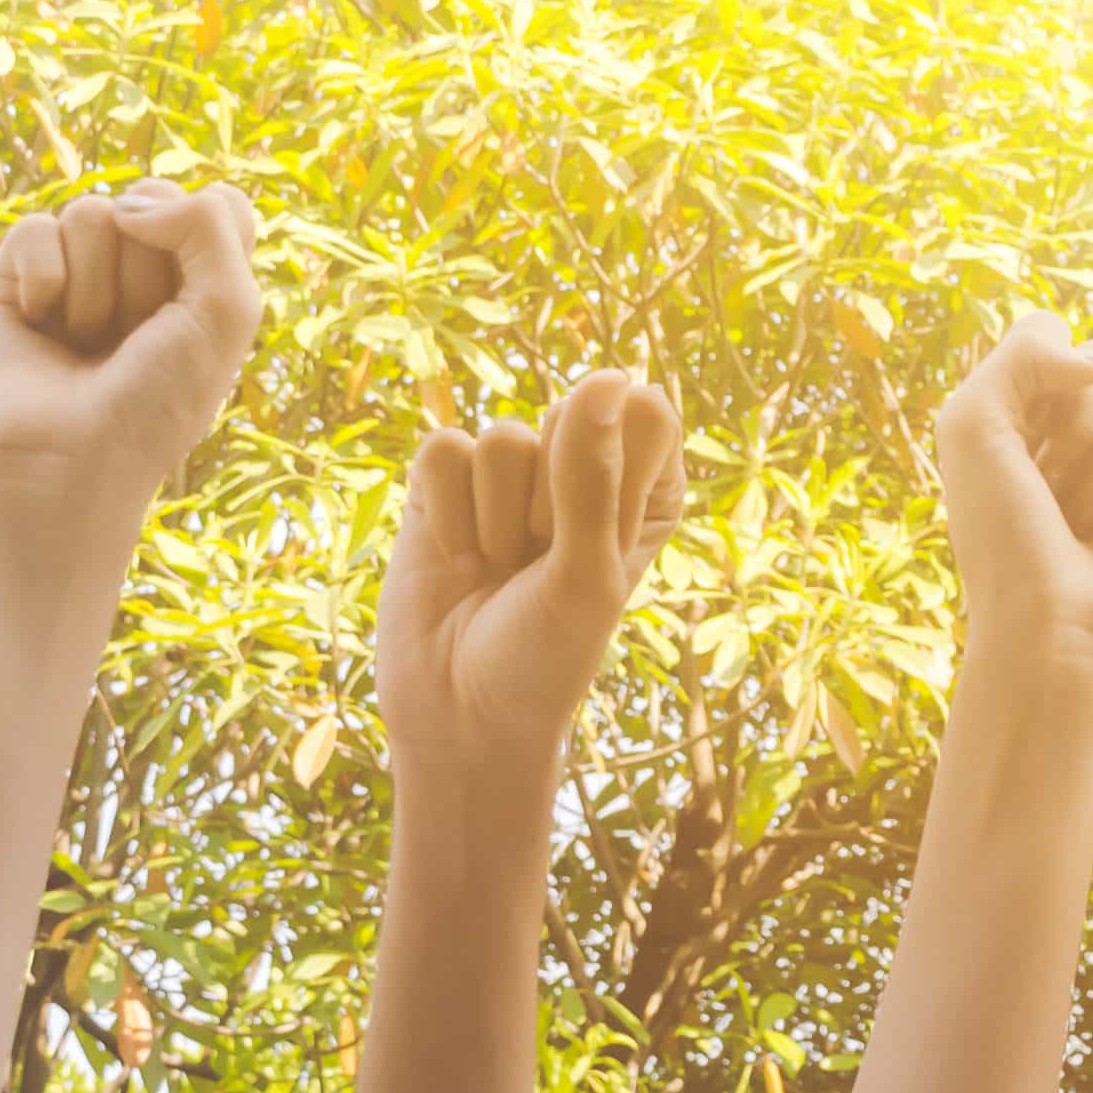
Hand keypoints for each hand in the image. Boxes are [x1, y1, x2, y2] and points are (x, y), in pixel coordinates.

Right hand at [0, 178, 262, 506]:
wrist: (72, 459)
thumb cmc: (160, 396)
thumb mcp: (227, 308)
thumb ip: (209, 223)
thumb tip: (128, 203)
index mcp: (201, 269)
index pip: (218, 199)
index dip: (208, 242)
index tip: (196, 304)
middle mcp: (140, 261)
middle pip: (153, 197)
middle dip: (150, 271)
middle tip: (137, 334)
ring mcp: (77, 265)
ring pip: (93, 210)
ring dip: (97, 288)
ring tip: (88, 341)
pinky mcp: (14, 276)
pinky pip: (35, 228)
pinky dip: (44, 281)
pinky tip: (41, 326)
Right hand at [376, 371, 686, 784]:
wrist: (461, 719)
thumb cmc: (546, 654)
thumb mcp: (586, 573)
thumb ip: (594, 476)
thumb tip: (606, 374)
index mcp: (649, 484)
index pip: (645, 411)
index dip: (614, 472)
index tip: (600, 542)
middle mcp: (584, 467)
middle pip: (571, 411)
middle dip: (551, 500)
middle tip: (542, 565)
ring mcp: (511, 473)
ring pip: (503, 436)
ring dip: (497, 519)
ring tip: (498, 569)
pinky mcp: (444, 484)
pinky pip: (443, 449)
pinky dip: (446, 514)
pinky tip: (454, 558)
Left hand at [933, 311, 1092, 688]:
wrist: (1050, 633)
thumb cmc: (1000, 537)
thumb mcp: (972, 425)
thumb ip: (1023, 354)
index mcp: (1016, 411)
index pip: (1055, 334)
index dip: (1045, 374)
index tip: (1019, 434)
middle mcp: (1068, 434)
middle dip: (1079, 426)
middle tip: (1050, 487)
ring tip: (1085, 518)